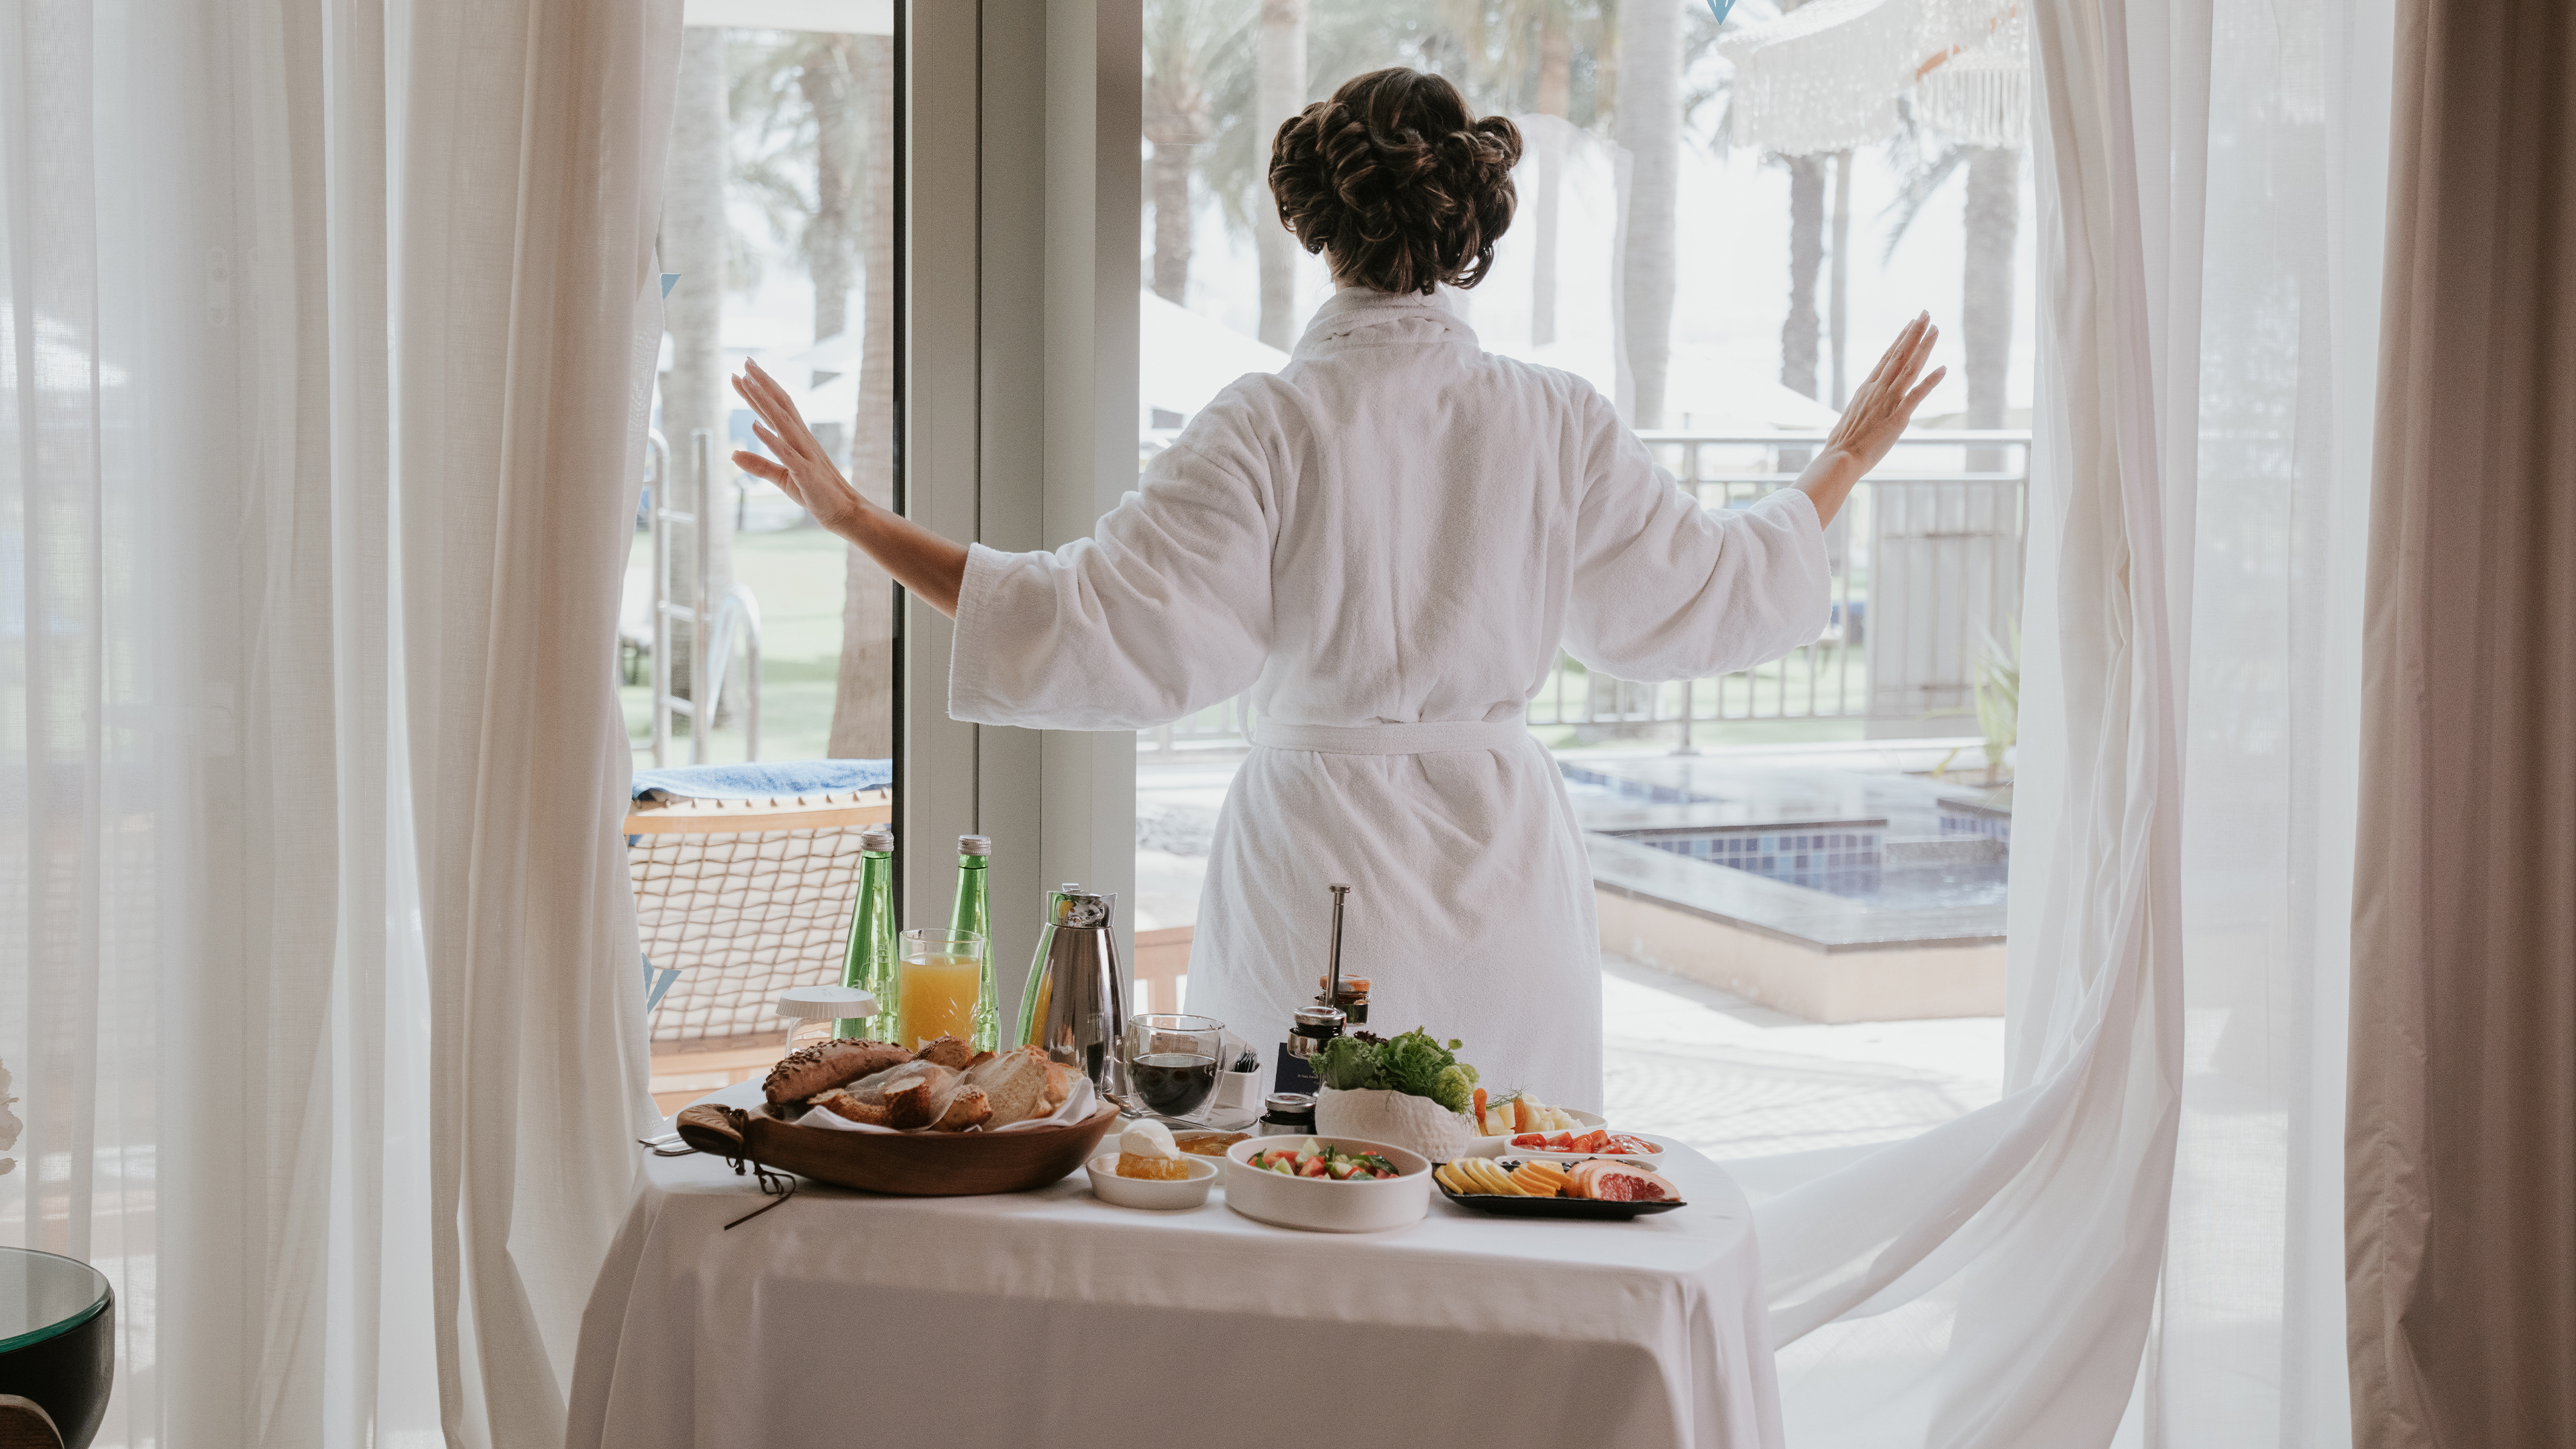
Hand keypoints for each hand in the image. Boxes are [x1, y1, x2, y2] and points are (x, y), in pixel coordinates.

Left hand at [726, 355, 971, 616]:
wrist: (845, 512)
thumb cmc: (816, 494)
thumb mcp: (781, 477)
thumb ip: (758, 464)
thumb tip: (733, 453)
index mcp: (797, 439)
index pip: (776, 408)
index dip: (760, 389)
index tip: (744, 372)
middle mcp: (802, 440)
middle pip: (780, 405)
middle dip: (762, 383)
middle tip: (745, 361)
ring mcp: (804, 454)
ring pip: (781, 421)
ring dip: (763, 401)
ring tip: (747, 382)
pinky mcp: (805, 472)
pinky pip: (786, 453)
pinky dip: (771, 439)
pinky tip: (756, 426)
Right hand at [1824, 312, 1945, 473]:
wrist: (1840, 458)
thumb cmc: (1842, 444)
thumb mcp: (1851, 416)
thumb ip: (1863, 406)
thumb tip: (1866, 405)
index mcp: (1866, 388)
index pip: (1886, 357)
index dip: (1900, 338)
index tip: (1910, 323)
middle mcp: (1877, 389)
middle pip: (1899, 355)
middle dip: (1914, 333)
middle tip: (1926, 313)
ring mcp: (1888, 402)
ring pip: (1909, 368)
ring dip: (1924, 347)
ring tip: (1935, 328)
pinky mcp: (1898, 417)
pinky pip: (1917, 395)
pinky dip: (1931, 381)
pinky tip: (1944, 368)